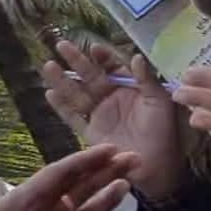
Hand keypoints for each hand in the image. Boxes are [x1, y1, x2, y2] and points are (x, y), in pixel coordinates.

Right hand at [41, 41, 188, 199]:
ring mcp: (98, 114)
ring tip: (48, 66)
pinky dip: (60, 107)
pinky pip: (72, 117)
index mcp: (129, 88)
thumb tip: (136, 57)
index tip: (94, 49)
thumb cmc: (162, 132)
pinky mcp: (89, 131)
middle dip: (76, 61)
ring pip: (76, 93)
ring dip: (62, 80)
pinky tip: (49, 94)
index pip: (112, 67)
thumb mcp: (160, 102)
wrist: (155, 165)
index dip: (103, 57)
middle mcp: (111, 98)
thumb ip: (147, 80)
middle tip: (61, 45)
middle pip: (89, 76)